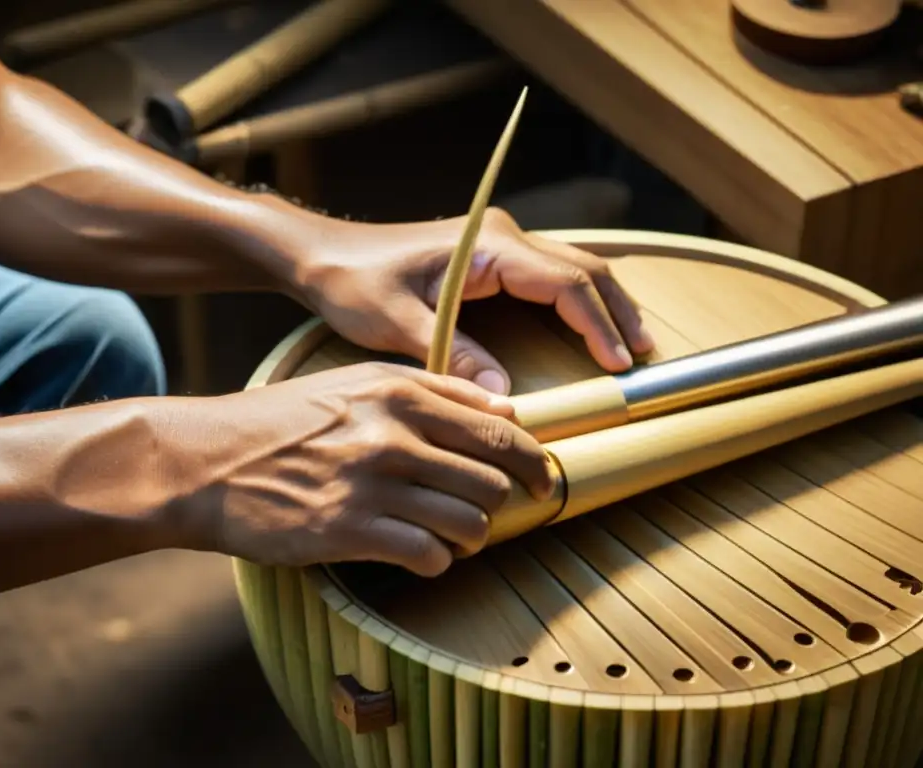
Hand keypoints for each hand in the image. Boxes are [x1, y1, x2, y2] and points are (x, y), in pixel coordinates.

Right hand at [162, 363, 552, 576]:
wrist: (208, 461)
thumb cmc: (283, 421)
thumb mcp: (356, 381)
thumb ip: (433, 388)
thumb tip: (505, 406)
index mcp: (399, 393)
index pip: (497, 429)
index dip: (532, 461)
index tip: (541, 481)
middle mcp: (392, 435)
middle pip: (490, 481)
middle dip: (498, 504)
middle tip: (484, 513)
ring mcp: (370, 485)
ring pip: (468, 522)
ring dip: (469, 537)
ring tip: (451, 537)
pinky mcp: (348, 531)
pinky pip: (428, 556)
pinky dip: (435, 561)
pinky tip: (418, 553)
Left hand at [293, 208, 655, 393]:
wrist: (322, 256)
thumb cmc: (353, 282)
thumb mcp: (398, 324)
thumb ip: (454, 355)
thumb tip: (503, 396)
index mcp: (490, 247)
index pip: (564, 283)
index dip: (597, 324)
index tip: (619, 364)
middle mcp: (503, 238)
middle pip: (582, 271)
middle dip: (617, 313)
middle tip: (643, 359)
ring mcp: (499, 245)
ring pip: (571, 270)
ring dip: (604, 305)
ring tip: (632, 344)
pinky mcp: (490, 258)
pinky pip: (550, 276)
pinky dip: (578, 301)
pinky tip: (590, 328)